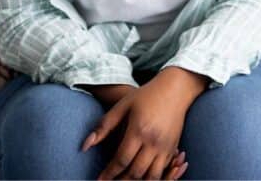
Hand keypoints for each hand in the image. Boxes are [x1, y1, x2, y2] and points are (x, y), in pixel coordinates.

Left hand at [84, 67, 207, 179]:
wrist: (175, 89)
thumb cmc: (146, 95)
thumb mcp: (122, 106)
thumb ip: (103, 127)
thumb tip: (85, 146)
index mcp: (139, 131)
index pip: (121, 160)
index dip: (109, 173)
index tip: (99, 179)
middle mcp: (154, 142)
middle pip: (135, 172)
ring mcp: (166, 147)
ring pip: (151, 176)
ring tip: (125, 180)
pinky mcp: (173, 148)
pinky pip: (163, 170)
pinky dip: (152, 177)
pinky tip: (141, 176)